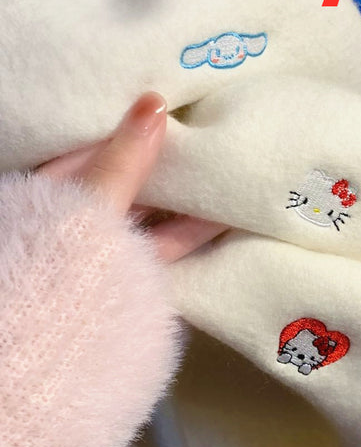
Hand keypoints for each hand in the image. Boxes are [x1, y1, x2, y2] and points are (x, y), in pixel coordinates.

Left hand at [37, 92, 226, 261]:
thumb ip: (123, 159)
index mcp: (57, 188)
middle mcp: (81, 212)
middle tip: (204, 131)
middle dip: (165, 158)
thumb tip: (155, 102)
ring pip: (152, 209)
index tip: (171, 105)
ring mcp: (108, 241)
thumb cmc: (59, 260)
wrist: (50, 344)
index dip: (134, 123)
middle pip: (131, 175)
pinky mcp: (133, 268)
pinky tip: (223, 217)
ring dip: (185, 195)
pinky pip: (164, 239)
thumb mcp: (92, 202)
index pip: (101, 143)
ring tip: (224, 171)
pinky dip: (191, 229)